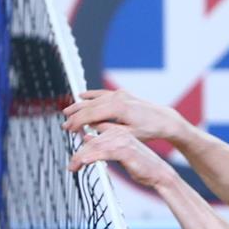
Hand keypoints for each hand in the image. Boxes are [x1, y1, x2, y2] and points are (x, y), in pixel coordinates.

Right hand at [62, 89, 185, 141]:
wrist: (163, 120)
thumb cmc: (148, 130)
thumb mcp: (127, 135)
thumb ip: (108, 131)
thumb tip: (92, 129)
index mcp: (118, 108)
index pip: (91, 114)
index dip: (77, 122)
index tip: (68, 129)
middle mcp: (118, 97)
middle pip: (90, 106)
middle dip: (75, 115)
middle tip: (64, 123)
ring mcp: (119, 94)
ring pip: (94, 99)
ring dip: (80, 105)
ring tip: (67, 111)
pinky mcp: (121, 94)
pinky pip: (102, 93)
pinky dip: (91, 95)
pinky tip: (82, 96)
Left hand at [67, 123, 175, 189]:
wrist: (158, 173)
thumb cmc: (140, 164)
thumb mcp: (118, 152)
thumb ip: (103, 144)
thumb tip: (87, 137)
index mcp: (117, 130)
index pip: (93, 130)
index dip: (79, 136)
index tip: (71, 149)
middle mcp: (119, 132)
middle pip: (92, 140)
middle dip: (78, 153)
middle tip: (72, 166)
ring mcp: (122, 140)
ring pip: (95, 146)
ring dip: (81, 158)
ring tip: (73, 167)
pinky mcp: (125, 151)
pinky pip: (103, 153)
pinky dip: (92, 157)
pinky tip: (83, 161)